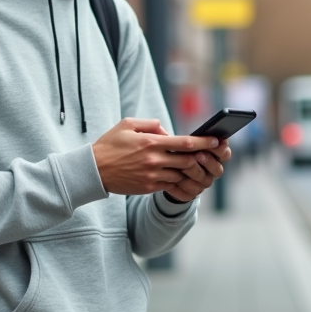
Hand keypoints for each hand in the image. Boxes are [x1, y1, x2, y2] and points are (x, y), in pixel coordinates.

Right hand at [93, 118, 222, 195]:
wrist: (94, 170)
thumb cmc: (110, 145)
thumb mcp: (127, 124)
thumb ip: (150, 124)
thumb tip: (167, 131)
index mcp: (151, 142)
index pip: (184, 142)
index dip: (203, 142)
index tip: (216, 140)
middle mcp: (154, 160)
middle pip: (188, 160)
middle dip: (202, 158)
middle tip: (211, 155)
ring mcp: (152, 175)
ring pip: (182, 174)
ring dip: (193, 172)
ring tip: (201, 167)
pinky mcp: (149, 187)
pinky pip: (172, 186)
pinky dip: (182, 183)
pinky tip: (187, 179)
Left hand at [164, 140, 232, 202]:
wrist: (165, 167)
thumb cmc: (178, 149)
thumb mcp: (184, 140)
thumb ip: (192, 137)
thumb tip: (189, 132)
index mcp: (216, 156)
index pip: (225, 154)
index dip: (221, 149)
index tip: (214, 142)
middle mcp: (213, 171)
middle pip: (217, 169)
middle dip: (208, 161)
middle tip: (199, 155)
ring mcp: (203, 183)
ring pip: (204, 181)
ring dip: (193, 172)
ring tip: (182, 166)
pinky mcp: (191, 193)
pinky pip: (189, 192)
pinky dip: (181, 186)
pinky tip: (172, 179)